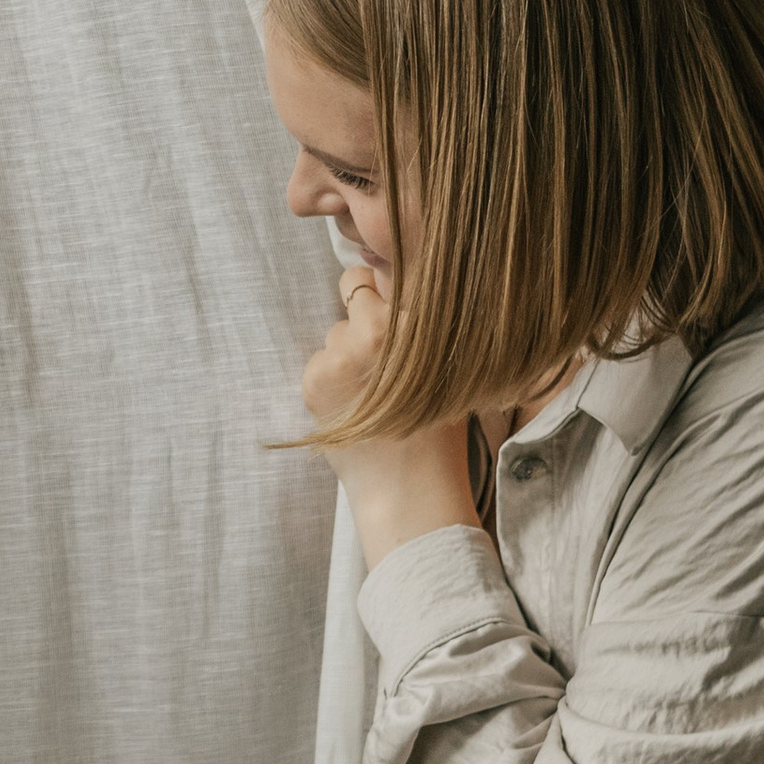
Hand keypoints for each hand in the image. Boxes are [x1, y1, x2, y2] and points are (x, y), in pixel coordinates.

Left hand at [301, 264, 478, 568]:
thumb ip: (423, 322)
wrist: (408, 489)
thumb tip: (394, 275)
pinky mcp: (314, 378)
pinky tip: (354, 404)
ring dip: (348, 349)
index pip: (385, 275)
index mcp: (415, 323)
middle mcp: (375, 331)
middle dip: (365, 315)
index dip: (390, 296)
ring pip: (336, 329)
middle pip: (355, 289)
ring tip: (372, 389)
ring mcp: (340, 354)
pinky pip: (320, 358)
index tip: (394, 315)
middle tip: (381, 356)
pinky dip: (331, 377)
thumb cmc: (438, 430)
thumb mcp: (449, 364)